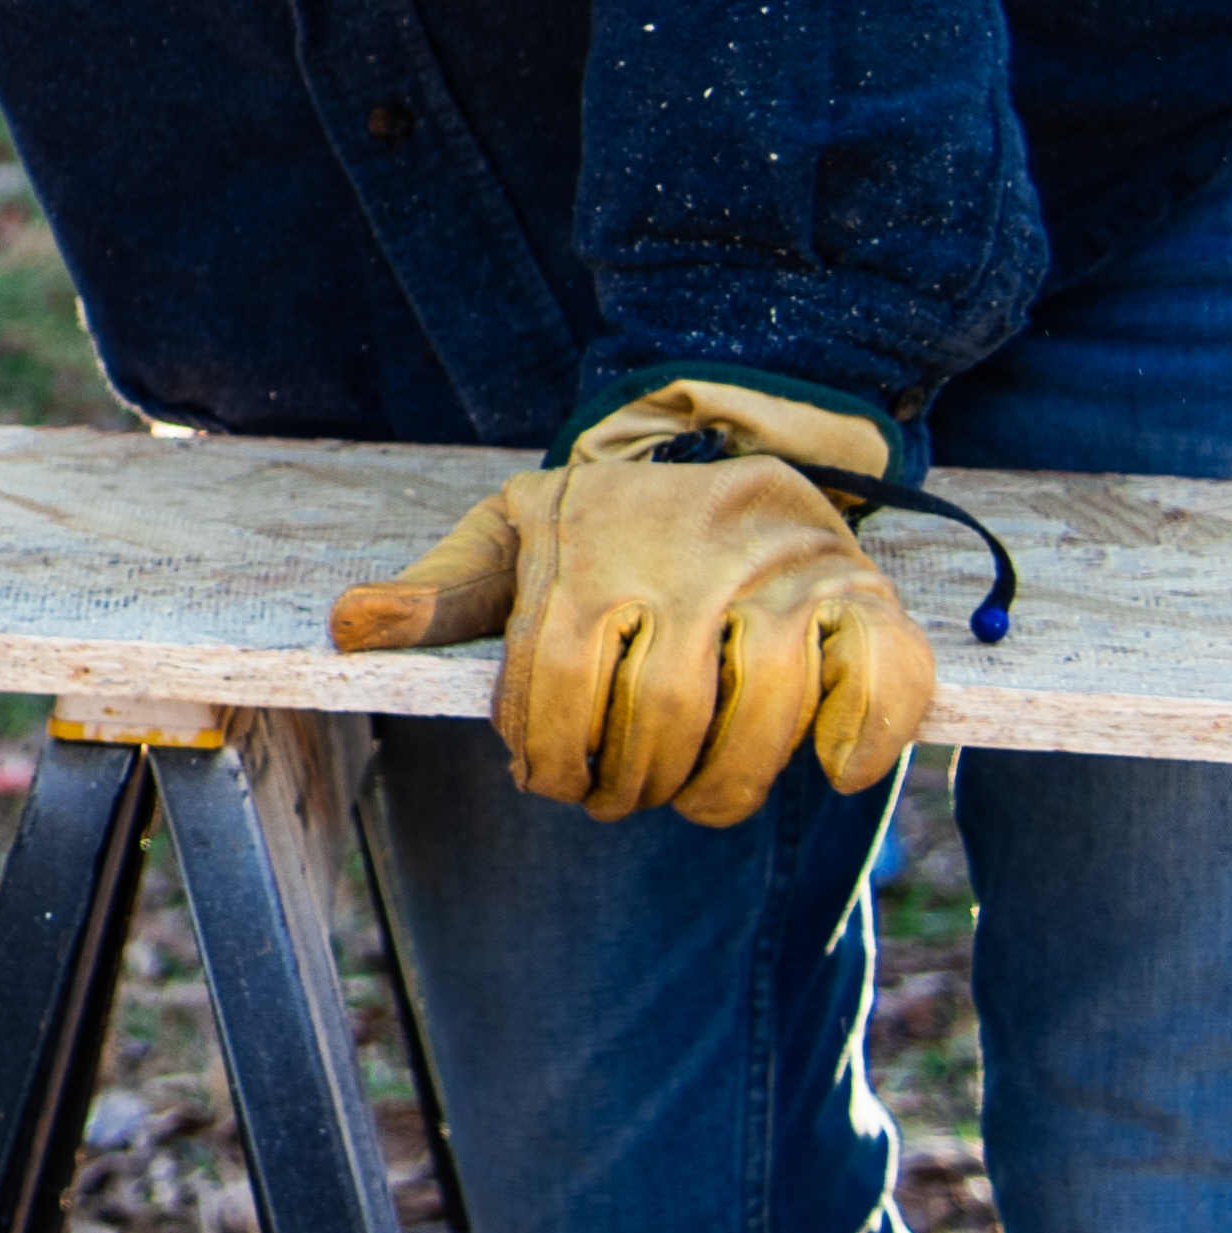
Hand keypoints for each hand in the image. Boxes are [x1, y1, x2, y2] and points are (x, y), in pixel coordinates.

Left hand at [331, 377, 937, 822]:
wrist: (726, 436)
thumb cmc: (604, 518)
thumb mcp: (511, 534)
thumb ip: (441, 593)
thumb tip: (349, 631)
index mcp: (595, 546)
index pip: (559, 681)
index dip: (549, 755)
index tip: (552, 780)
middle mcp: (693, 554)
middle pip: (663, 712)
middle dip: (634, 782)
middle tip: (621, 796)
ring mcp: (787, 571)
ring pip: (764, 707)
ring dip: (728, 784)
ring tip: (697, 795)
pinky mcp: (865, 594)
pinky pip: (881, 676)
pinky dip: (862, 737)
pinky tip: (828, 769)